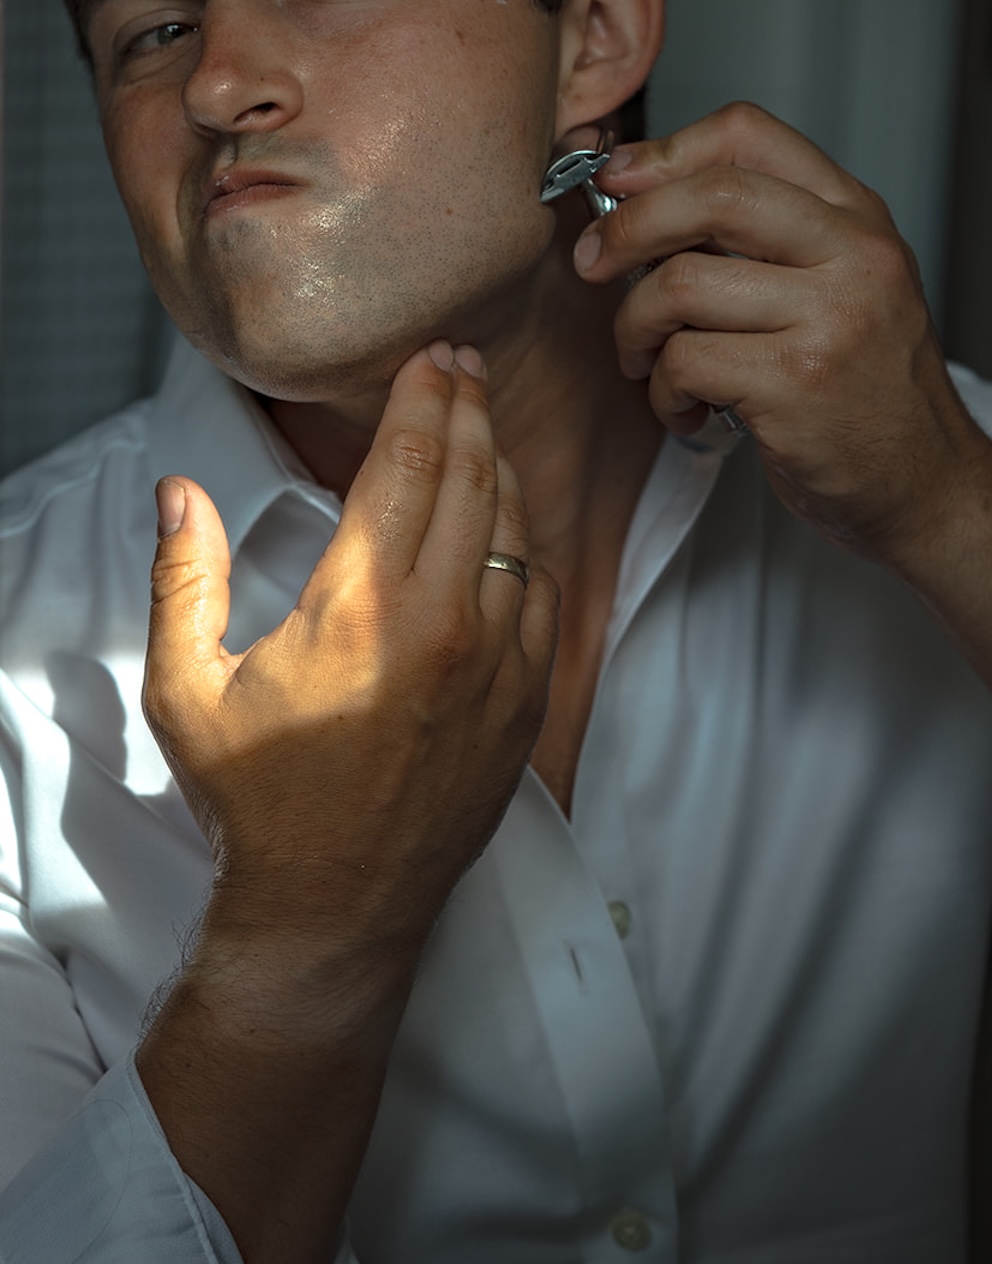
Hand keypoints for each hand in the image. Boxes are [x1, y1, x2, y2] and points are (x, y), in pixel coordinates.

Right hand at [143, 344, 558, 966]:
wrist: (336, 906)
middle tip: (465, 366)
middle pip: (472, 478)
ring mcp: (498, 663)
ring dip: (499, 469)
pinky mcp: (526, 702)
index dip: (425, 396)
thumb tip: (180, 491)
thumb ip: (185, 578)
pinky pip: (540, 595)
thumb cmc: (260, 800)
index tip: (433, 356)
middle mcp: (445, 622)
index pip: (411, 462)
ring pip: (515, 531)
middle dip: (469, 408)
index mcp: (362, 606)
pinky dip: (523, 548)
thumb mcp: (190, 689)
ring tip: (481, 432)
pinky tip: (504, 531)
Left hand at [573, 102, 990, 567]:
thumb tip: (633, 193)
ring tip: (650, 362)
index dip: (664, 151)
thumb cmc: (865, 389)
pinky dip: (663, 392)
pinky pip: (684, 362)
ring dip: (637, 328)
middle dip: (628, 227)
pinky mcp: (799, 383)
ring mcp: (832, 317)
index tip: (617, 183)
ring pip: (680, 284)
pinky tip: (689, 409)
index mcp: (857, 216)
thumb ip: (760, 235)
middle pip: (710, 195)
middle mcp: (854, 254)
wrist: (928, 485)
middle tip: (594, 264)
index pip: (748, 134)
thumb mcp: (840, 284)